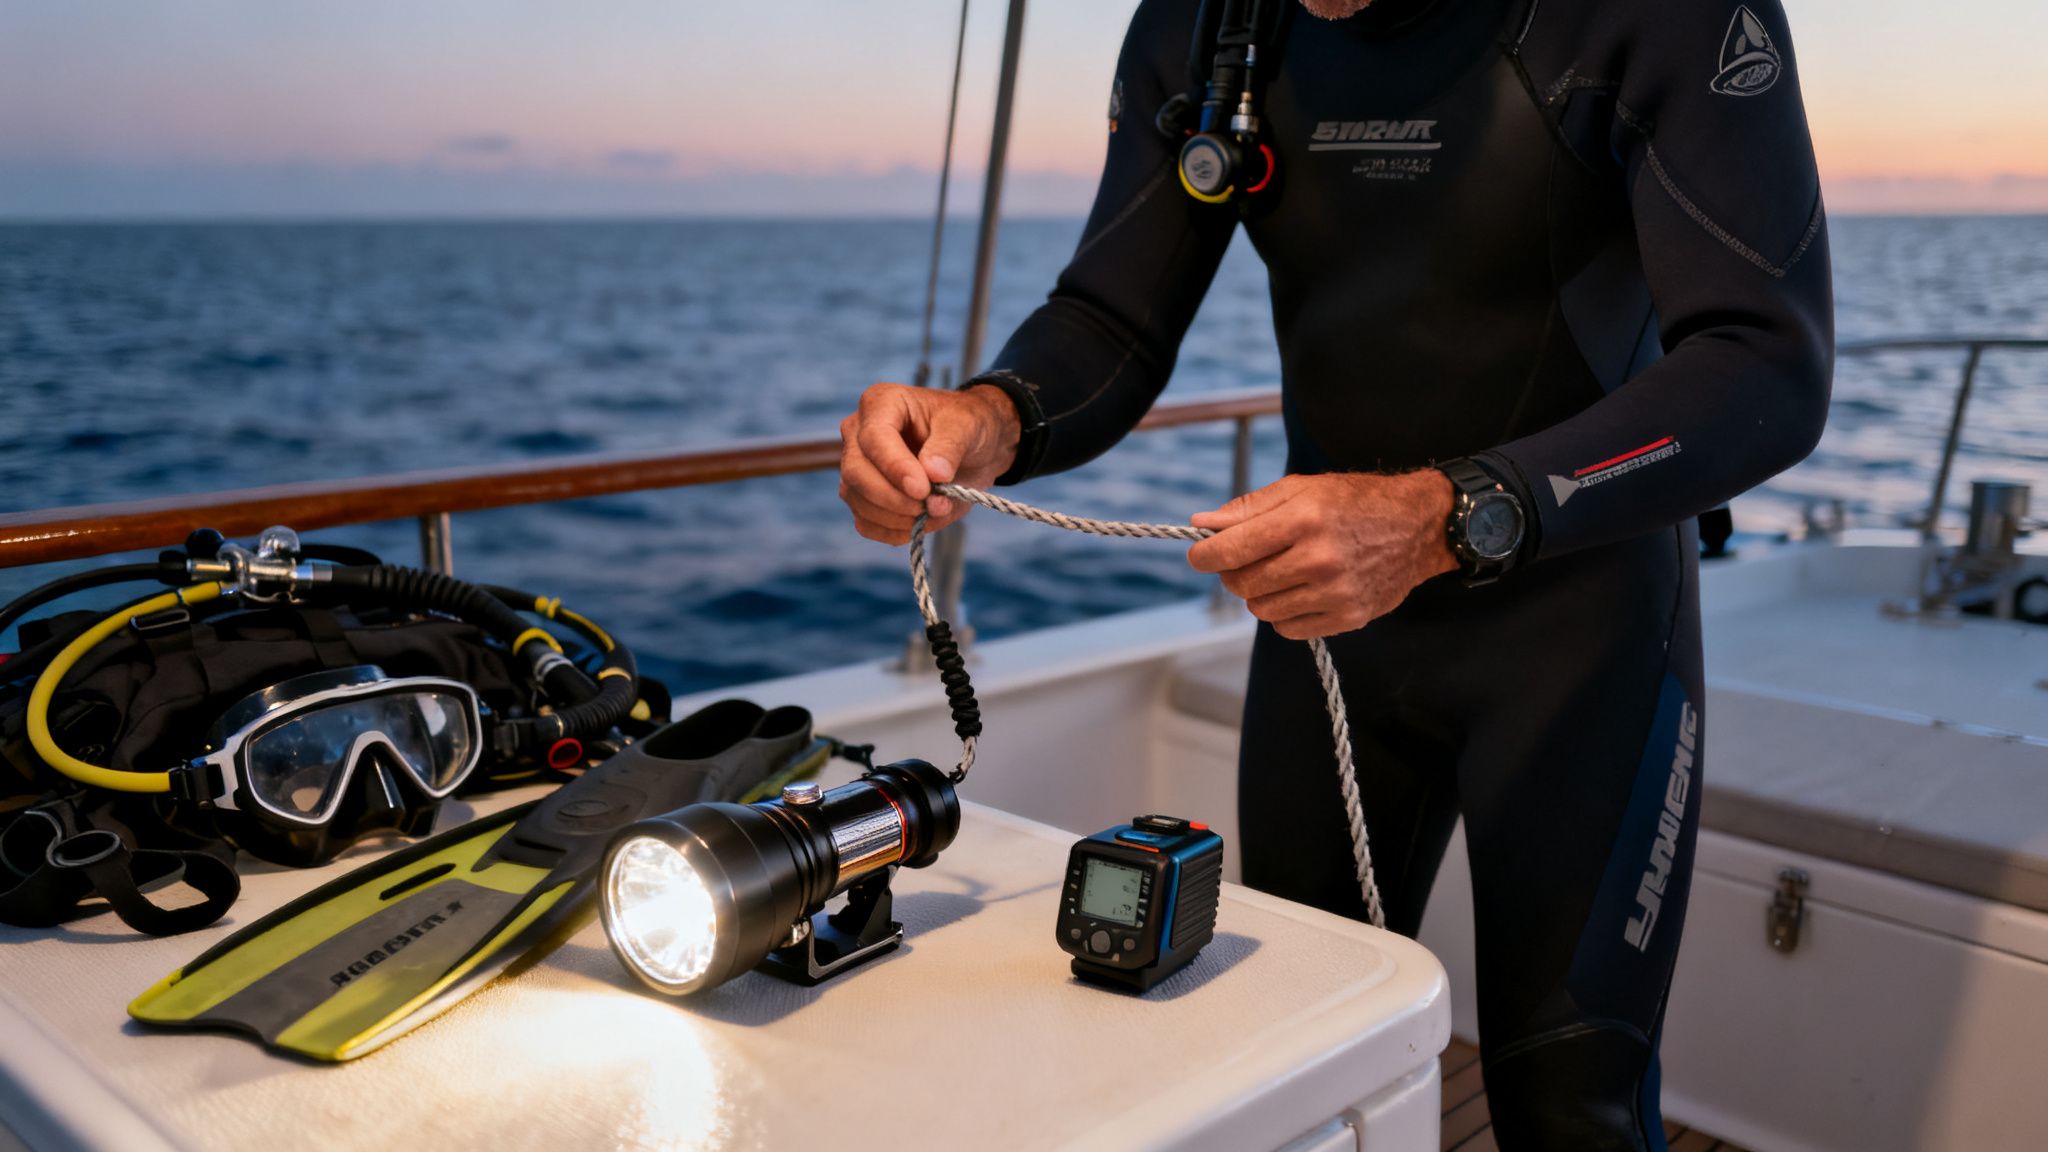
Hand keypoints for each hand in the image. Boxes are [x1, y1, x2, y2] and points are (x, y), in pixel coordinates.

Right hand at [838, 382, 1021, 544]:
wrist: (972, 449)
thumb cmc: (966, 427)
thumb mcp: (967, 426)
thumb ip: (950, 447)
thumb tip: (933, 473)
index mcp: (881, 403)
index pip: (874, 438)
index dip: (895, 467)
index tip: (923, 489)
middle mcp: (858, 433)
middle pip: (856, 472)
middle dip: (894, 498)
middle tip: (934, 505)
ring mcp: (856, 466)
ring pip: (857, 500)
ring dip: (897, 517)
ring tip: (936, 510)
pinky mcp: (863, 496)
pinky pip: (866, 523)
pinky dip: (893, 531)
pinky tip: (920, 523)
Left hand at [1187, 471, 1458, 638]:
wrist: (1419, 526)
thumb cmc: (1355, 501)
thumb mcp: (1302, 488)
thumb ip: (1248, 508)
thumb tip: (1201, 525)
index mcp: (1303, 519)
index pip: (1232, 549)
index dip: (1205, 555)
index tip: (1199, 555)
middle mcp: (1319, 559)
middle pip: (1242, 583)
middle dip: (1233, 572)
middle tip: (1247, 558)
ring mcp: (1335, 592)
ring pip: (1262, 609)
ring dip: (1260, 593)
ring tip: (1280, 571)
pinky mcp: (1348, 617)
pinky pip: (1289, 628)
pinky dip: (1285, 613)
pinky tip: (1301, 590)